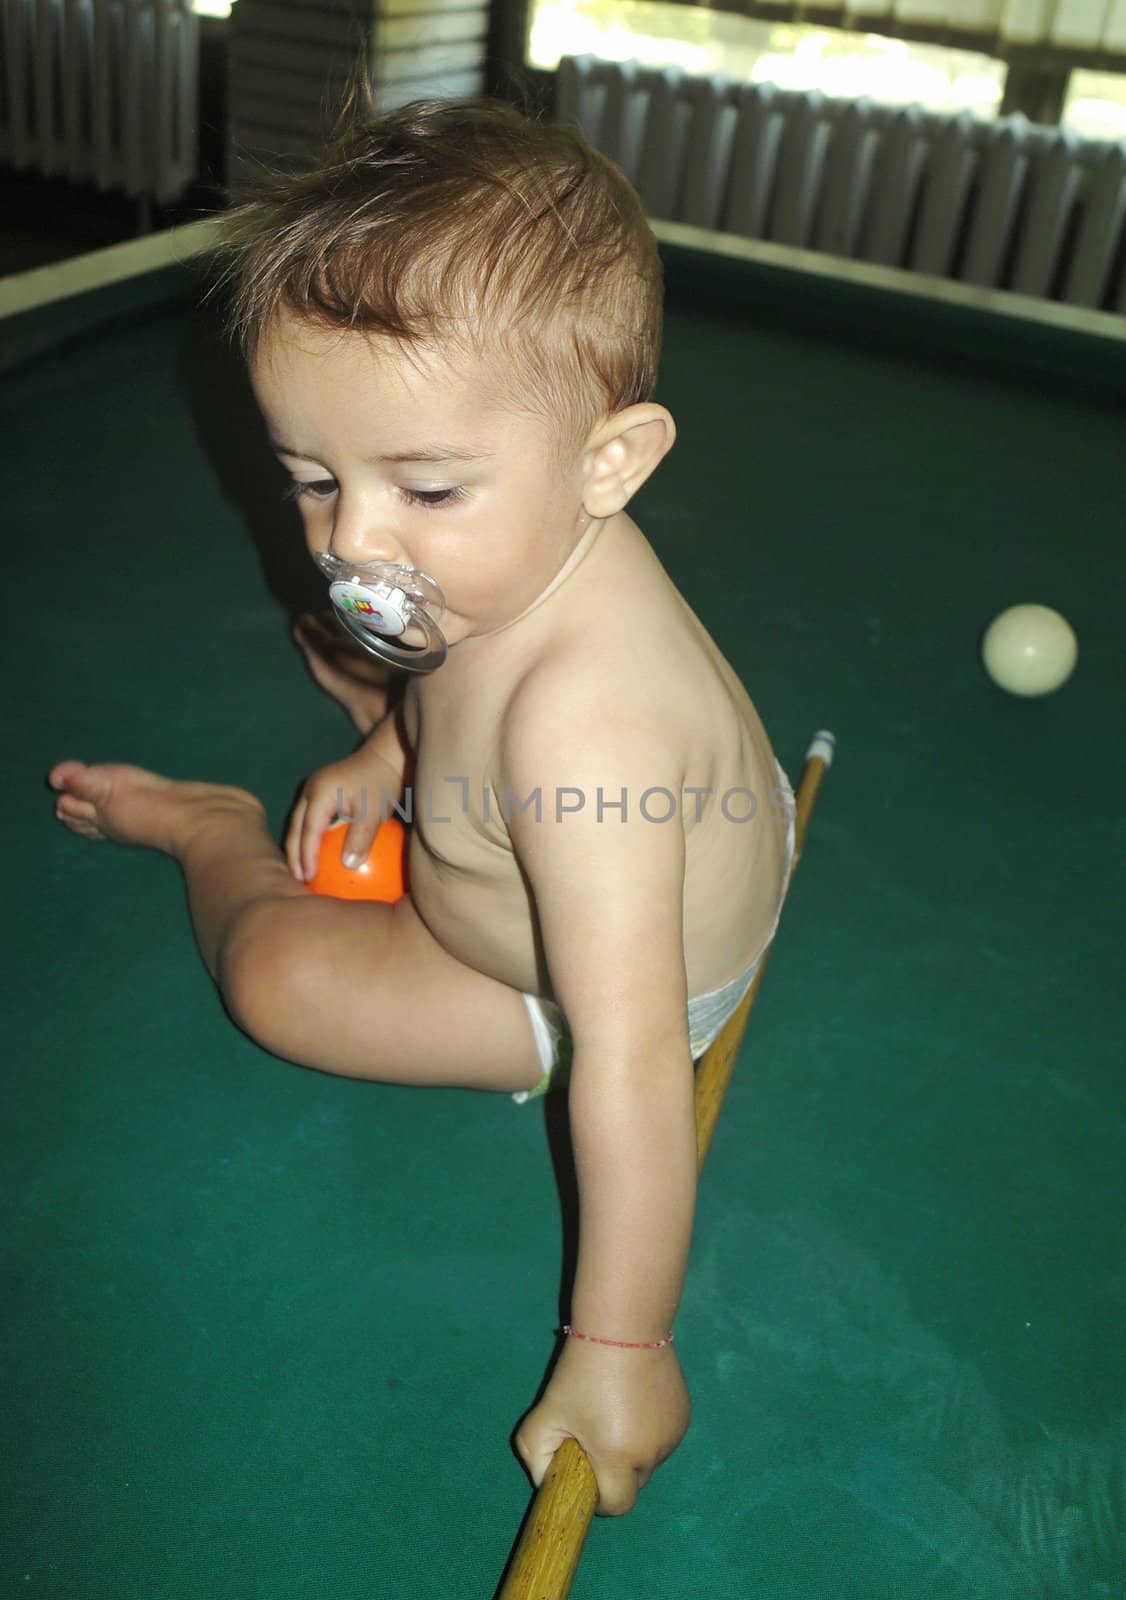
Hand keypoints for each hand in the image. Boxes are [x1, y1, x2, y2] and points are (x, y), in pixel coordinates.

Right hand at [285, 745, 402, 882]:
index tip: (308, 877)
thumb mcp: (374, 812)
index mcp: (320, 792)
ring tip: (302, 872)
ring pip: (299, 823)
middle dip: (294, 855)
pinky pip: (310, 819)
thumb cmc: (382, 783)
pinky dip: (310, 838)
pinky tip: (318, 857)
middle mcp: (310, 790)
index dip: (305, 855)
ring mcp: (313, 790)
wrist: (385, 757)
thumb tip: (348, 866)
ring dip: (299, 847)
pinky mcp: (320, 794)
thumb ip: (361, 838)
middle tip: (297, 880)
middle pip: (295, 827)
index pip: (308, 829)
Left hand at [514, 1335, 690, 1515]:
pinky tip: (635, 1401)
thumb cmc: (582, 1370)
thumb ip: (535, 1456)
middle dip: (615, 1474)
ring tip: (616, 1413)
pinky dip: (650, 1432)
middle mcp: (652, 1453)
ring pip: (651, 1460)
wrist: (624, 1325)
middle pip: (634, 1484)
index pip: (617, 1506)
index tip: (588, 1478)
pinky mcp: (684, 1416)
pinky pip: (664, 1438)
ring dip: (634, 1452)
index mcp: (618, 1458)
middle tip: (596, 1439)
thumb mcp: (546, 1413)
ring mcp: (673, 1435)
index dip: (601, 1501)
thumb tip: (546, 1480)